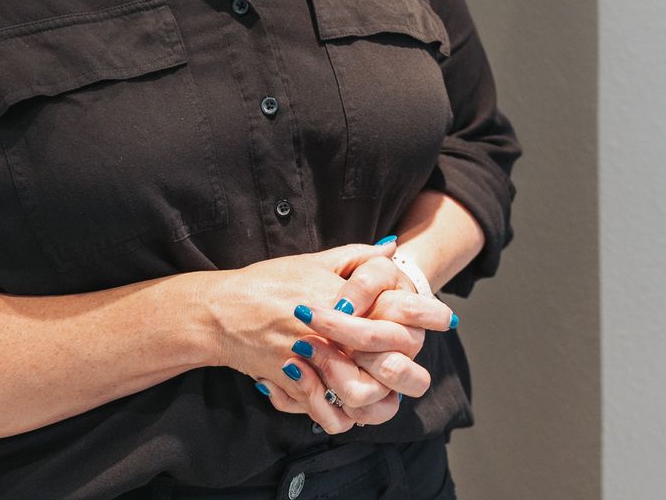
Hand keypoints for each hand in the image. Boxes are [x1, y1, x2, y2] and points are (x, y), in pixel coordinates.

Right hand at [206, 243, 426, 430]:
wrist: (220, 311)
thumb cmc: (268, 281)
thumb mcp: (314, 260)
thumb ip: (357, 256)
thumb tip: (392, 248)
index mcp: (339, 299)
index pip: (392, 314)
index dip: (423, 319)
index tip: (445, 321)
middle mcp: (328, 331)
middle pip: (383, 360)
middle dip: (405, 369)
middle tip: (414, 374)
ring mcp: (308, 360)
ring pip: (357, 393)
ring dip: (375, 401)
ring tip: (385, 400)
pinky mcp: (289, 383)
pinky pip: (323, 410)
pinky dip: (339, 417)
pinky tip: (348, 413)